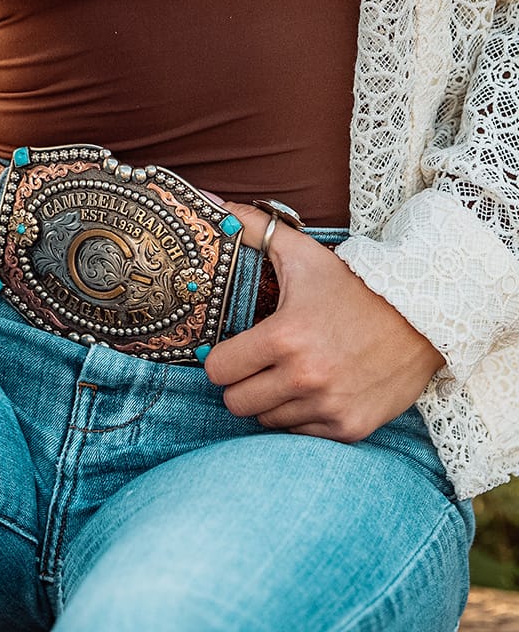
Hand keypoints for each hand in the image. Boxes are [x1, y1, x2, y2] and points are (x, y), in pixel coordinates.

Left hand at [204, 202, 443, 441]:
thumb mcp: (304, 253)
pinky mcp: (349, 428)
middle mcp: (304, 377)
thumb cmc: (354, 285)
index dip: (220, 360)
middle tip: (259, 366)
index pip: (217, 371)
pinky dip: (301, 416)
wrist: (423, 316)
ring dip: (272, 400)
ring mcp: (327, 406)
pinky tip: (316, 390)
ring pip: (266, 421)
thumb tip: (213, 203)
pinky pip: (300, 434)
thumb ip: (255, 228)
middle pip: (235, 403)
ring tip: (292, 374)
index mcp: (284, 337)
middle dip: (241, 384)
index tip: (234, 351)